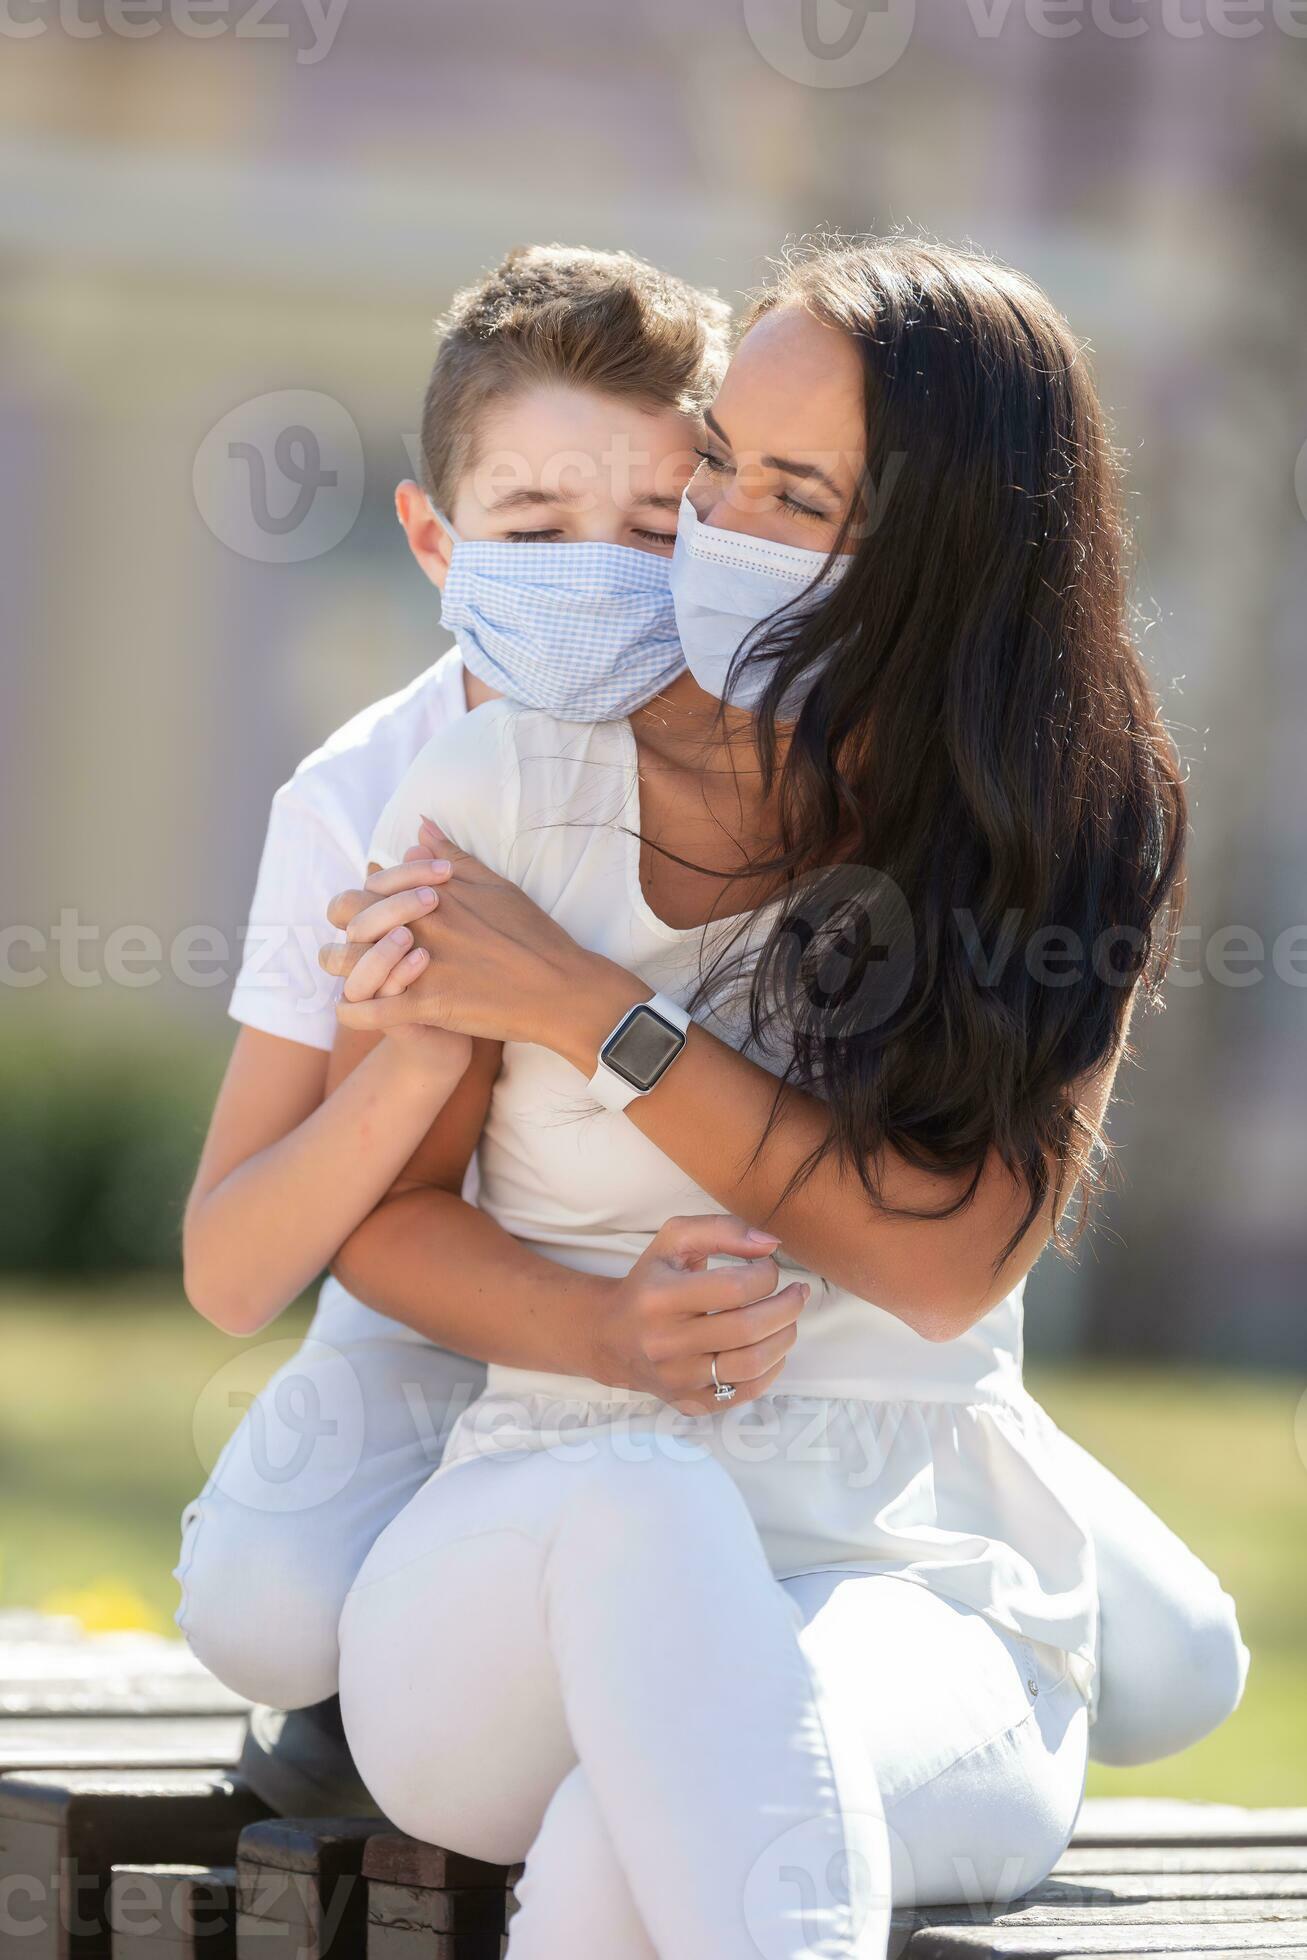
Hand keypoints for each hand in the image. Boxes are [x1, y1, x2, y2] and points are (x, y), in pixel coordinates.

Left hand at [320, 822, 644, 1061]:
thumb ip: (452, 857)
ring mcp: (422, 964)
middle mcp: (421, 923)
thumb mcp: (495, 885)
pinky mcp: (427, 1005)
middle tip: (352, 943)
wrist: (561, 988)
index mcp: (434, 892)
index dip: (361, 899)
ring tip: (348, 978)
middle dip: (341, 927)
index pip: (368, 885)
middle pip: (348, 915)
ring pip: (347, 963)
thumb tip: (418, 828)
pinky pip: (367, 1011)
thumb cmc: (534, 935)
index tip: (371, 914)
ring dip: (340, 970)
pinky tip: (351, 1013)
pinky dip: (351, 1013)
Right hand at [591, 1214, 807, 1413]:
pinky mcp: (689, 1402)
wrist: (611, 1336)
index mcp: (660, 1297)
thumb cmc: (650, 1281)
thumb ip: (723, 1229)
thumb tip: (771, 1244)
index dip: (767, 1275)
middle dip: (787, 1307)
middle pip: (747, 1329)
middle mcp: (665, 1343)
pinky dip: (771, 1369)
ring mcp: (677, 1378)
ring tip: (788, 1320)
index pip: (735, 1288)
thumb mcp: (674, 1240)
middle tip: (797, 1294)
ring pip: (751, 1364)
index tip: (770, 1268)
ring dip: (784, 1338)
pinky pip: (745, 1392)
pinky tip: (772, 1347)